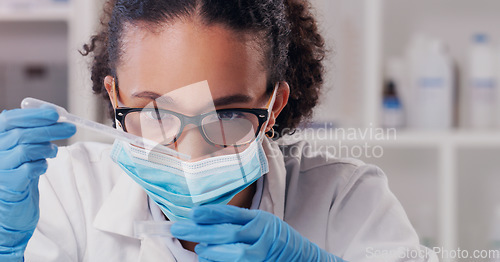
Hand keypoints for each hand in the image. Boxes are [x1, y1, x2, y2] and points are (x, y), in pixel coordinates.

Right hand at [0, 108, 75, 259]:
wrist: (10, 207)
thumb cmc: (19, 173)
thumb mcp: (24, 149)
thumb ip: (32, 132)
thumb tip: (53, 114)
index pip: (9, 120)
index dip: (33, 115)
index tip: (55, 113)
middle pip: (22, 134)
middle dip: (50, 129)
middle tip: (71, 127)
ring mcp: (0, 168)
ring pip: (26, 149)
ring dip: (46, 148)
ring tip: (52, 151)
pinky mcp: (9, 185)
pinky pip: (29, 169)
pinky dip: (41, 165)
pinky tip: (42, 167)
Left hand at [171, 205, 345, 261]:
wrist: (303, 258)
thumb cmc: (276, 240)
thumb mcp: (261, 224)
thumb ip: (238, 222)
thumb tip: (202, 220)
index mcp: (261, 219)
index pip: (233, 213)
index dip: (212, 212)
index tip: (192, 212)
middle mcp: (263, 233)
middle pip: (229, 232)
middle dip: (201, 230)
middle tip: (178, 228)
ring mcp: (264, 251)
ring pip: (235, 252)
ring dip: (212, 250)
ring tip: (199, 248)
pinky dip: (221, 261)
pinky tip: (209, 258)